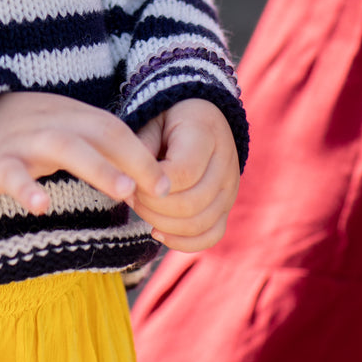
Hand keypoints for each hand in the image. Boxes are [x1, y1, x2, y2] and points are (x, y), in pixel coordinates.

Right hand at [0, 91, 170, 214]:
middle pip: (100, 132)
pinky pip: (12, 175)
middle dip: (134, 158)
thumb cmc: (15, 135)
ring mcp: (24, 141)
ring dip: (98, 167)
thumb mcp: (56, 131)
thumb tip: (136, 183)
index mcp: (69, 115)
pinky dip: (26, 188)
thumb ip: (91, 149)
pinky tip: (41, 206)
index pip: (114, 127)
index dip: (142, 152)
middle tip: (161, 188)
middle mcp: (52, 122)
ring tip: (124, 190)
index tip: (168, 182)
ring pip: (66, 147)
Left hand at [131, 98, 239, 251]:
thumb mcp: (151, 120)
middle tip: (130, 196)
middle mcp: (225, 163)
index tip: (131, 180)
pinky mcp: (226, 206)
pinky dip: (183, 242)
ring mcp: (230, 188)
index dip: (153, 185)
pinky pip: (211, 235)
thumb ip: (141, 145)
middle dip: (153, 207)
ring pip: (201, 224)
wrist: (198, 119)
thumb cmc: (167, 119)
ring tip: (140, 208)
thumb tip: (132, 180)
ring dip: (164, 224)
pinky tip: (157, 232)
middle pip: (192, 204)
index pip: (184, 173)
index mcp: (205, 133)